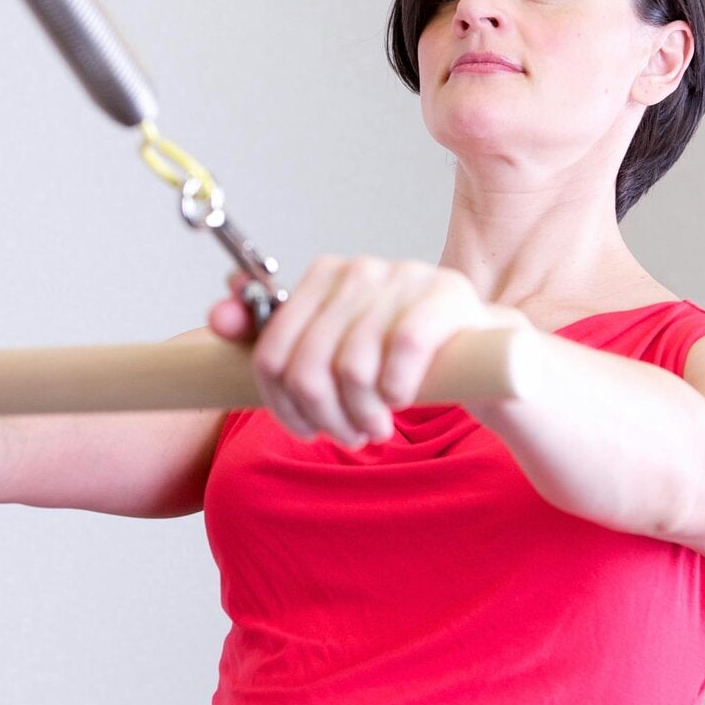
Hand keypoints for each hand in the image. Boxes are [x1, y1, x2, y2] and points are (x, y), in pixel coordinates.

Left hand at [207, 256, 522, 448]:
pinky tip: (403, 399)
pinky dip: (397, 390)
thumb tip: (216, 316)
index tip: (304, 427)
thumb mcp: (336, 351)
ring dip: (361, 415)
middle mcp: (359, 269)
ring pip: (352, 367)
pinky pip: (401, 354)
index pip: (271, 351)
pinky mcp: (446, 296)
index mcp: (324, 275)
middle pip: (307, 367)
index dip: (281, 404)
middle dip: (323, 416)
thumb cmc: (399, 358)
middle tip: (347, 435)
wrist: (487, 354)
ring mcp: (405, 277)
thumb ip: (276, 338)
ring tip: (375, 424)